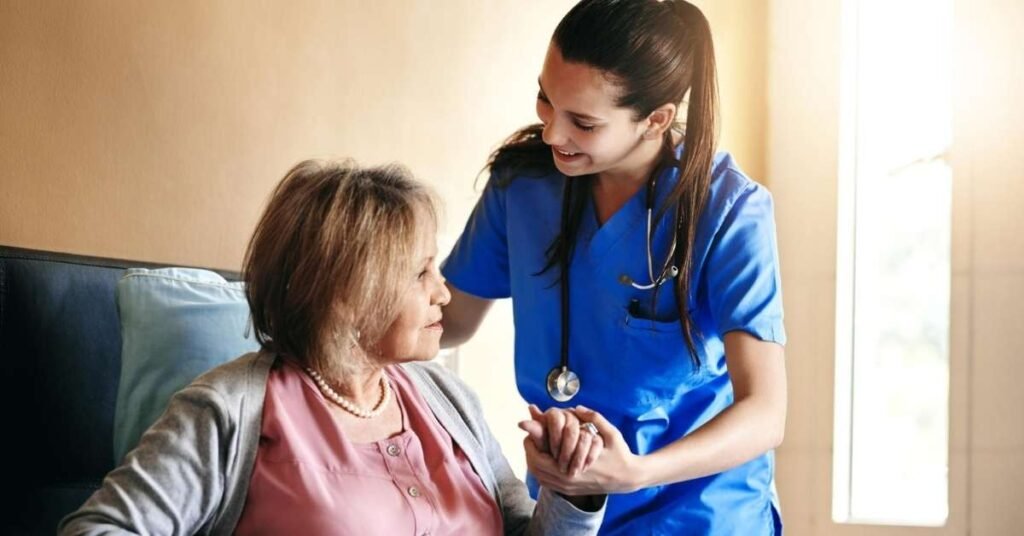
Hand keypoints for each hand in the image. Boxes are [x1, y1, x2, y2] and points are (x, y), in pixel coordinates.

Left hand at [524, 405, 644, 494]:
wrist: (629, 478)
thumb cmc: (620, 454)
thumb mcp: (611, 433)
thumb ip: (594, 418)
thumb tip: (576, 408)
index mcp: (574, 468)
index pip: (539, 458)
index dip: (531, 444)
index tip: (531, 432)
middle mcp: (568, 481)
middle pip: (535, 469)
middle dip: (530, 452)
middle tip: (530, 439)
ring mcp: (569, 489)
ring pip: (540, 478)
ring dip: (534, 463)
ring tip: (535, 448)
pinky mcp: (571, 492)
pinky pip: (548, 484)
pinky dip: (541, 473)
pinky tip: (543, 460)